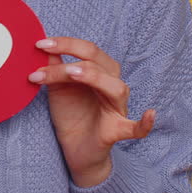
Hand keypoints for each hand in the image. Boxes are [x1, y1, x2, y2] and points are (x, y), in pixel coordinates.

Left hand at [27, 37, 154, 186]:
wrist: (75, 149)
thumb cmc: (71, 115)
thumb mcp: (58, 89)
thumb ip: (54, 68)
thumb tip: (43, 48)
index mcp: (100, 72)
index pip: (88, 50)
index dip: (65, 43)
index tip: (40, 44)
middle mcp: (112, 86)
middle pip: (100, 62)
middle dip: (73, 54)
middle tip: (46, 54)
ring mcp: (116, 108)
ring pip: (116, 87)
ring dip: (94, 76)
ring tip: (71, 73)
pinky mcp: (116, 131)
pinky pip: (136, 128)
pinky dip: (145, 123)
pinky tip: (151, 115)